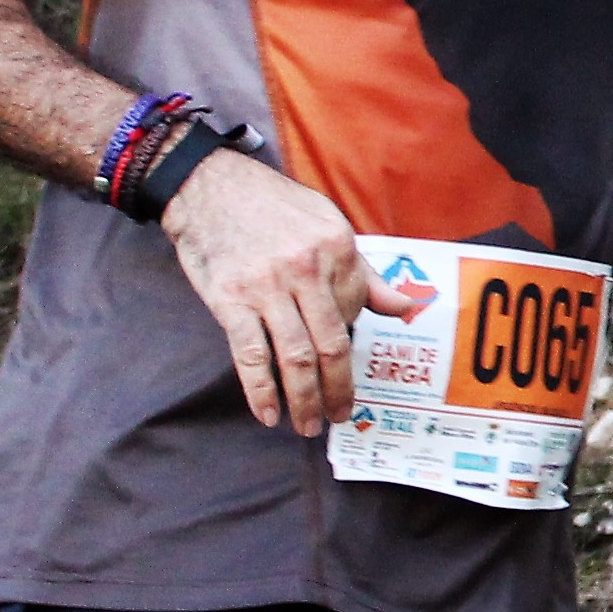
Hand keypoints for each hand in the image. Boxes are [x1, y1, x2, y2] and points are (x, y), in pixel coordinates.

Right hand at [162, 152, 422, 434]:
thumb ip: (364, 272)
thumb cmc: (272, 206)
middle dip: (339, 390)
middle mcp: (306, 270)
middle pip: (332, 345)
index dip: (349, 342)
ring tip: (308, 425)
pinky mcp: (230, 300)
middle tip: (339, 417)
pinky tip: (268, 413)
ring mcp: (266, 287)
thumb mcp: (328, 224)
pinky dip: (261, 390)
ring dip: (304, 400)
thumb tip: (405, 307)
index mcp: (337, 250)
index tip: (340, 364)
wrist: (208, 186)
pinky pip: (251, 355)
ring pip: (295, 357)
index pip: (355, 312)